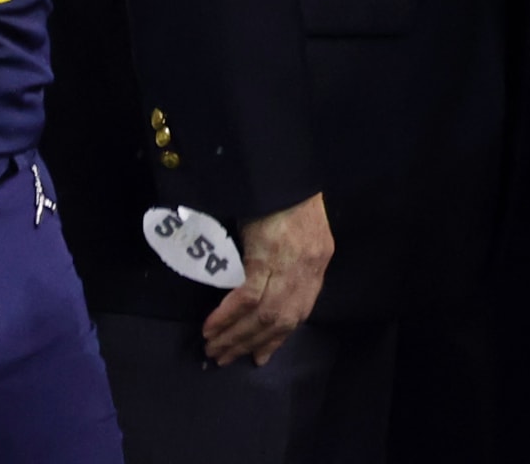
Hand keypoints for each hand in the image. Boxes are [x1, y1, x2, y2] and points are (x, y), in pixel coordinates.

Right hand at [202, 192, 331, 367]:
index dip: (278, 337)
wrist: (285, 171)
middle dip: (251, 343)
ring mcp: (288, 265)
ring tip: (214, 349)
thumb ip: (291, 261)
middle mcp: (307, 271)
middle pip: (280, 320)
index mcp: (318, 263)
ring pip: (263, 315)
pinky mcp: (266, 257)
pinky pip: (246, 296)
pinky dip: (227, 315)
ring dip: (236, 335)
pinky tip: (211, 327)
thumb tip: (269, 286)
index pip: (299, 312)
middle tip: (226, 358)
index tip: (259, 356)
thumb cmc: (289, 196)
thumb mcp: (300, 232)